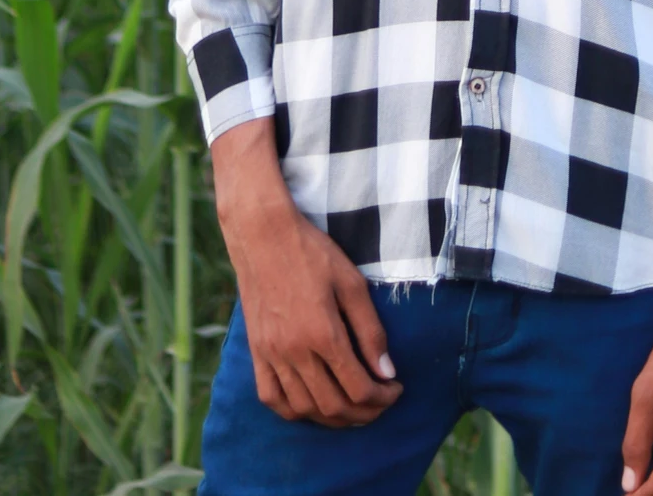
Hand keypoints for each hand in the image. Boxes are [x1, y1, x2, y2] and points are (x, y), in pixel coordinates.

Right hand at [211, 117, 402, 426]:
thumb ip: (370, 331)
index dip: (383, 397)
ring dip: (332, 418)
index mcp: (323, 334)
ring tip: (352, 406)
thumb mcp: (352, 283)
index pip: (358, 388)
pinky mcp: (256, 352)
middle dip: (364, 413)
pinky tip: (312, 404)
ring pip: (304, 409)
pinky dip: (294, 411)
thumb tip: (387, 372)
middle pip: (333, 406)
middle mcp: (294, 352)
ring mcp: (271, 355)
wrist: (263, 235)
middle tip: (381, 401)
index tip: (396, 389)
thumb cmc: (312, 253)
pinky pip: (272, 398)